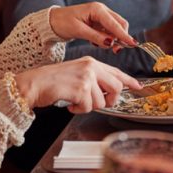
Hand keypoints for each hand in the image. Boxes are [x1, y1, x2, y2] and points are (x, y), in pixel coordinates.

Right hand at [15, 56, 140, 112]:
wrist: (34, 84)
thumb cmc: (52, 82)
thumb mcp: (77, 75)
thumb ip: (93, 80)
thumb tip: (108, 93)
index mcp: (91, 63)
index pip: (116, 72)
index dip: (129, 81)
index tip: (138, 86)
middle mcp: (91, 67)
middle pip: (116, 88)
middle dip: (109, 101)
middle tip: (98, 103)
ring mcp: (87, 77)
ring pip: (102, 101)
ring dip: (88, 107)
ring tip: (75, 101)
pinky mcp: (81, 89)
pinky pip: (89, 107)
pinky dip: (78, 110)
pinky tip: (69, 104)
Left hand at [49, 2, 135, 51]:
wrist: (52, 21)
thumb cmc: (63, 23)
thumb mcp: (79, 31)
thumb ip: (96, 37)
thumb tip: (111, 43)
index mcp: (97, 9)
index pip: (115, 24)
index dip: (124, 35)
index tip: (133, 44)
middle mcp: (102, 10)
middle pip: (120, 24)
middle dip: (120, 37)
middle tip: (115, 50)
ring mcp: (101, 16)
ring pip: (115, 28)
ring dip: (111, 39)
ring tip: (96, 44)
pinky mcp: (99, 22)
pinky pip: (108, 31)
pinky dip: (105, 38)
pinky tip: (94, 41)